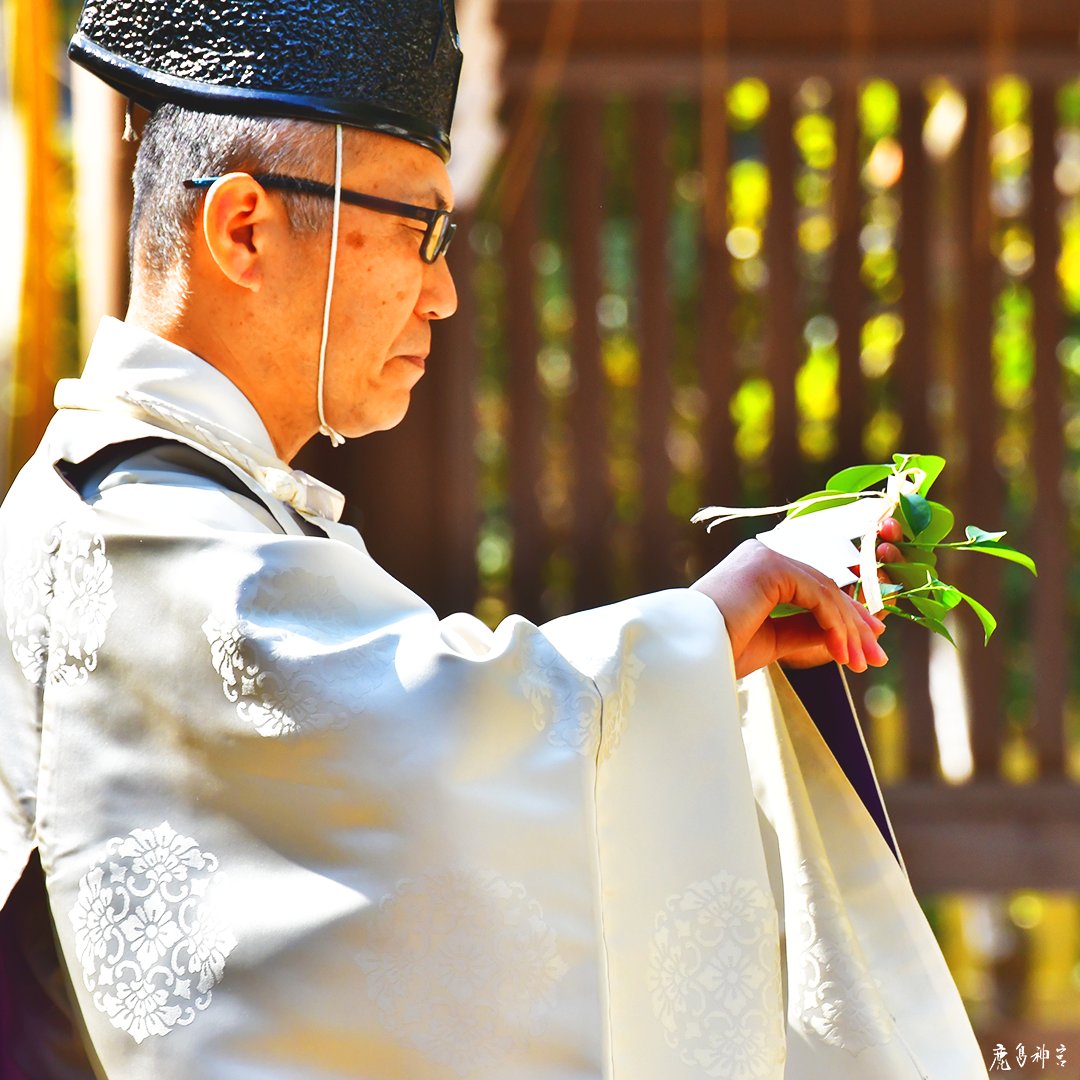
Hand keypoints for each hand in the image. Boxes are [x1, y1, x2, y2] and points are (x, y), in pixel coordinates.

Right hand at [691, 538, 888, 678]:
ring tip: (860, 662)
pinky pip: (817, 594)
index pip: (814, 586)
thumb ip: (805, 629)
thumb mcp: (773, 640)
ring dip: (848, 629)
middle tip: (875, 657)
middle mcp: (762, 554)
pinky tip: (842, 652)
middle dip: (854, 624)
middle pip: (825, 586)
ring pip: (826, 590)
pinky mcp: (770, 566)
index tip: (867, 644)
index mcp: (758, 569)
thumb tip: (843, 633)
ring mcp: (765, 555)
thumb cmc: (717, 652)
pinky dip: (835, 624)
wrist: (688, 657)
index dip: (845, 614)